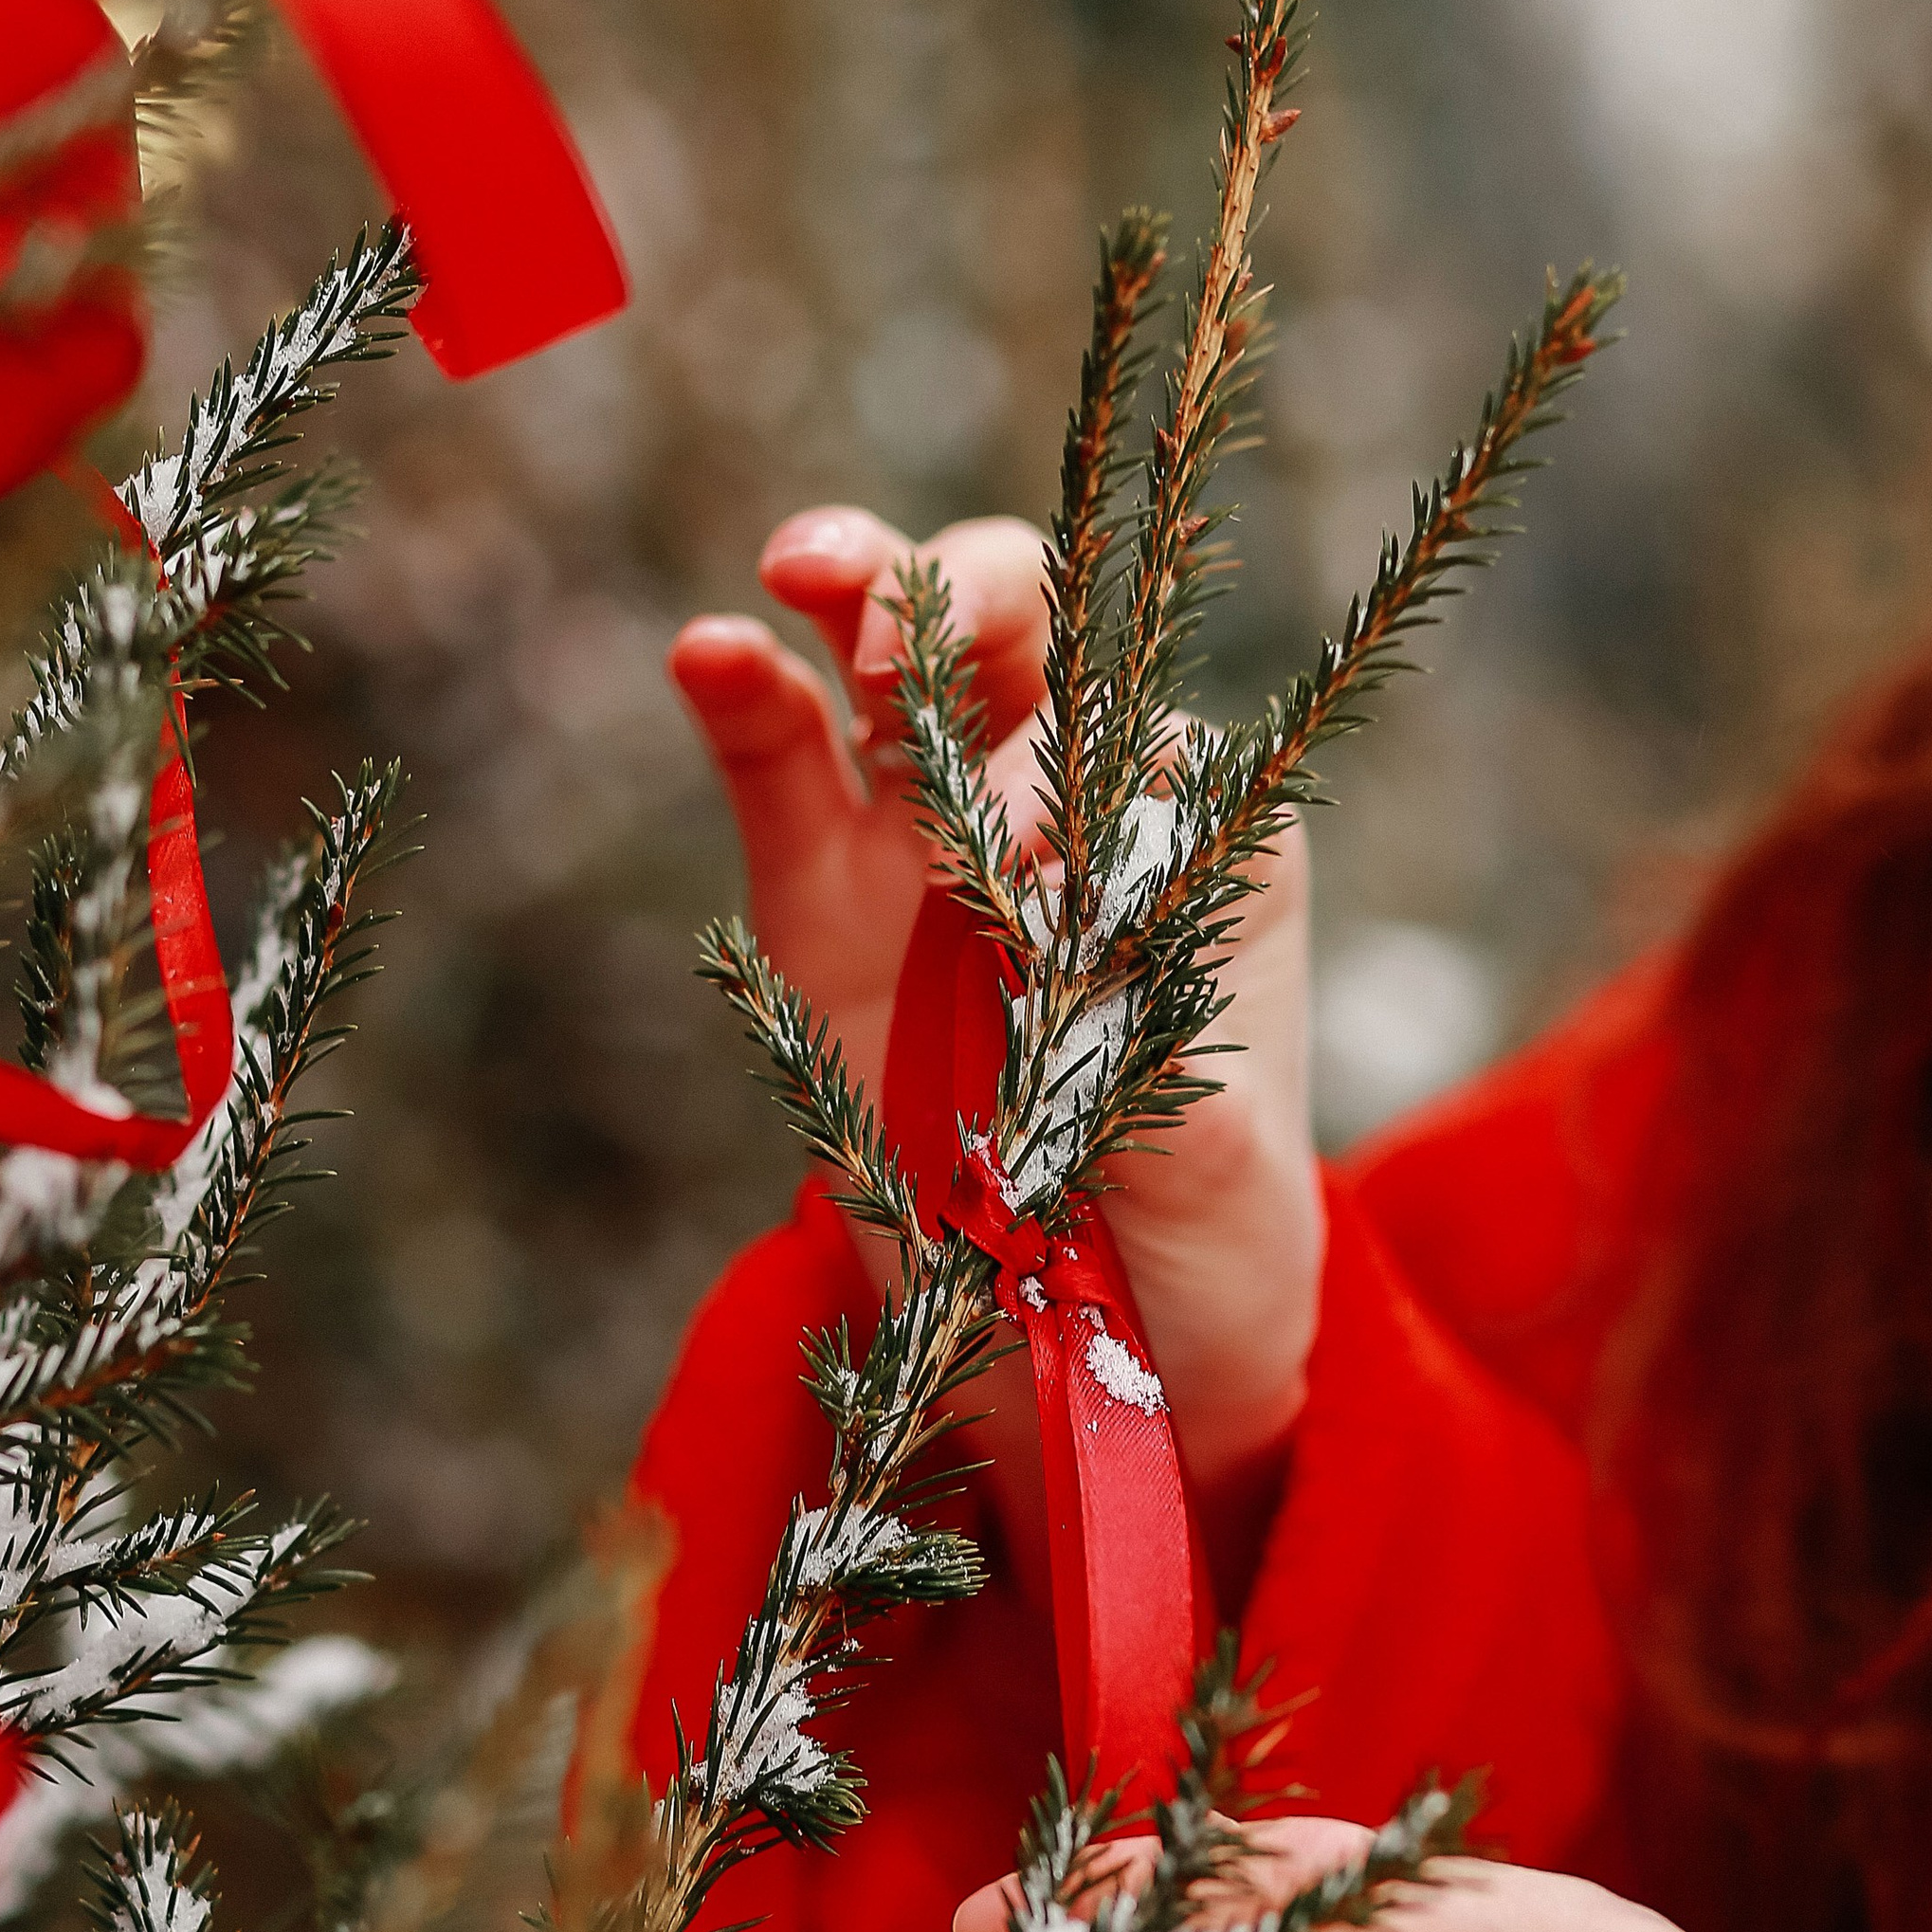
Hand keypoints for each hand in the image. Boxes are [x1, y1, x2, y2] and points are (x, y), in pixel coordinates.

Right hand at [671, 509, 1323, 1497]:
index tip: (1034, 884)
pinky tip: (710, 653)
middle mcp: (1070, 812)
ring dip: (858, 588)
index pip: (1141, 747)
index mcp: (1199, 853)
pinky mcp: (822, 890)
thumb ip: (1169, 1097)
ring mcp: (933, 839)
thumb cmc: (1195, 1256)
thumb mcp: (1220, 1196)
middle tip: (902, 650)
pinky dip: (745, 697)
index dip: (1075, 780)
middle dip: (970, 599)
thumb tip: (1109, 1005)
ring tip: (804, 565)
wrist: (1074, 1366)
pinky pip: (781, 766)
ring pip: (898, 664)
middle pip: (1030, 637)